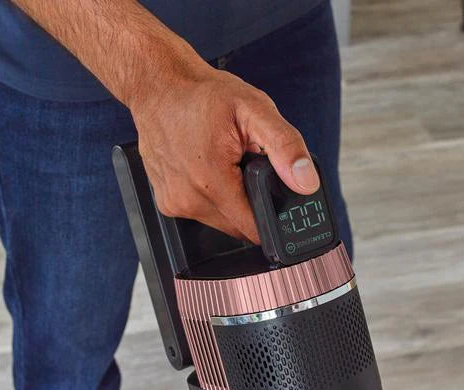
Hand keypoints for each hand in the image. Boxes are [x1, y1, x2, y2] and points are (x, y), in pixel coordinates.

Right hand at [132, 65, 320, 242]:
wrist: (158, 86)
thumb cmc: (200, 95)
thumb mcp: (254, 110)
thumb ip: (285, 146)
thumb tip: (306, 182)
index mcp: (211, 181)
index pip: (255, 229)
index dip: (272, 217)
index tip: (274, 196)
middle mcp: (188, 199)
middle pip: (238, 227)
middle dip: (251, 202)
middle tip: (245, 166)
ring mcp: (174, 203)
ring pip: (220, 222)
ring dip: (231, 201)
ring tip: (226, 165)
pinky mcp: (166, 203)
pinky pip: (201, 213)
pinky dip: (211, 197)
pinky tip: (207, 169)